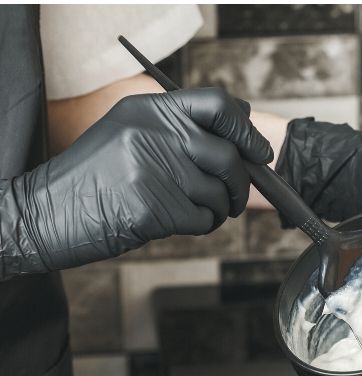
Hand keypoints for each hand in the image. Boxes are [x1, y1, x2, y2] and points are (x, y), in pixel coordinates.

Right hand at [0, 88, 272, 278]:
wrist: (44, 212)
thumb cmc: (92, 177)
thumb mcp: (128, 134)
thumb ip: (177, 129)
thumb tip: (236, 131)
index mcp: (148, 110)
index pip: (218, 105)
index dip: (247, 131)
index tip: (259, 152)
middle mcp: (154, 134)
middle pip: (228, 156)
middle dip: (241, 184)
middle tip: (236, 198)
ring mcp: (153, 171)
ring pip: (219, 193)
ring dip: (221, 208)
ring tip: (204, 212)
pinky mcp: (152, 209)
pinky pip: (203, 219)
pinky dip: (205, 225)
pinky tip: (186, 223)